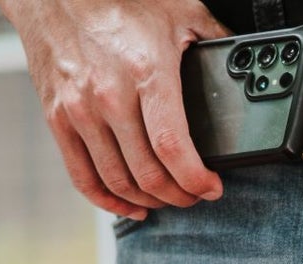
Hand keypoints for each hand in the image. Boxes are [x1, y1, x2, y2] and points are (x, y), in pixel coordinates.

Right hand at [0, 0, 226, 218]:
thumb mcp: (178, 10)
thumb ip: (214, 40)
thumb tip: (244, 65)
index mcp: (145, 72)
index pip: (173, 149)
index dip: (196, 180)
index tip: (211, 187)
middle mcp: (109, 95)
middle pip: (148, 174)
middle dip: (179, 195)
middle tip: (194, 194)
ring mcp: (80, 110)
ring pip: (119, 182)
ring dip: (150, 200)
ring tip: (167, 196)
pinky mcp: (58, 119)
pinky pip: (83, 178)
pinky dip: (109, 201)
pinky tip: (131, 205)